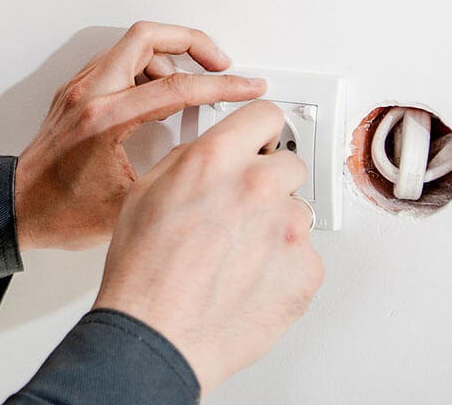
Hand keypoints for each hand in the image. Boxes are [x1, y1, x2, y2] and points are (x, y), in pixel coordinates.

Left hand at [13, 22, 265, 250]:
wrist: (18, 210)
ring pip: (130, 46)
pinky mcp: (74, 94)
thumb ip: (173, 175)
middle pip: (147, 37)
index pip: (176, 86)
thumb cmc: (60, 212)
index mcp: (104, 120)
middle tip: (219, 62)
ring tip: (190, 86)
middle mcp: (88, 95)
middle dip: (192, 42)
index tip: (247, 87)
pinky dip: (144, 68)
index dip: (222, 86)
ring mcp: (78, 90)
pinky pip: (116, 62)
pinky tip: (158, 95)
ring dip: (167, 56)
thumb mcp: (129, 206)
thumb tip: (210, 161)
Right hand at [93, 100, 324, 395]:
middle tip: (239, 209)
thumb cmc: (143, 273)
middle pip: (288, 162)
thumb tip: (209, 156)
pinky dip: (283, 264)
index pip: (266, 115)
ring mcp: (289, 230)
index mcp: (216, 160)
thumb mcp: (145, 193)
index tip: (261, 139)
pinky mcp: (308, 270)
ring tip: (236, 254)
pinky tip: (248, 278)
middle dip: (267, 180)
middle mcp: (259, 186)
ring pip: (297, 211)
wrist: (158, 336)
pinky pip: (305, 254)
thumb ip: (186, 162)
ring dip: (275, 225)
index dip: (259, 129)